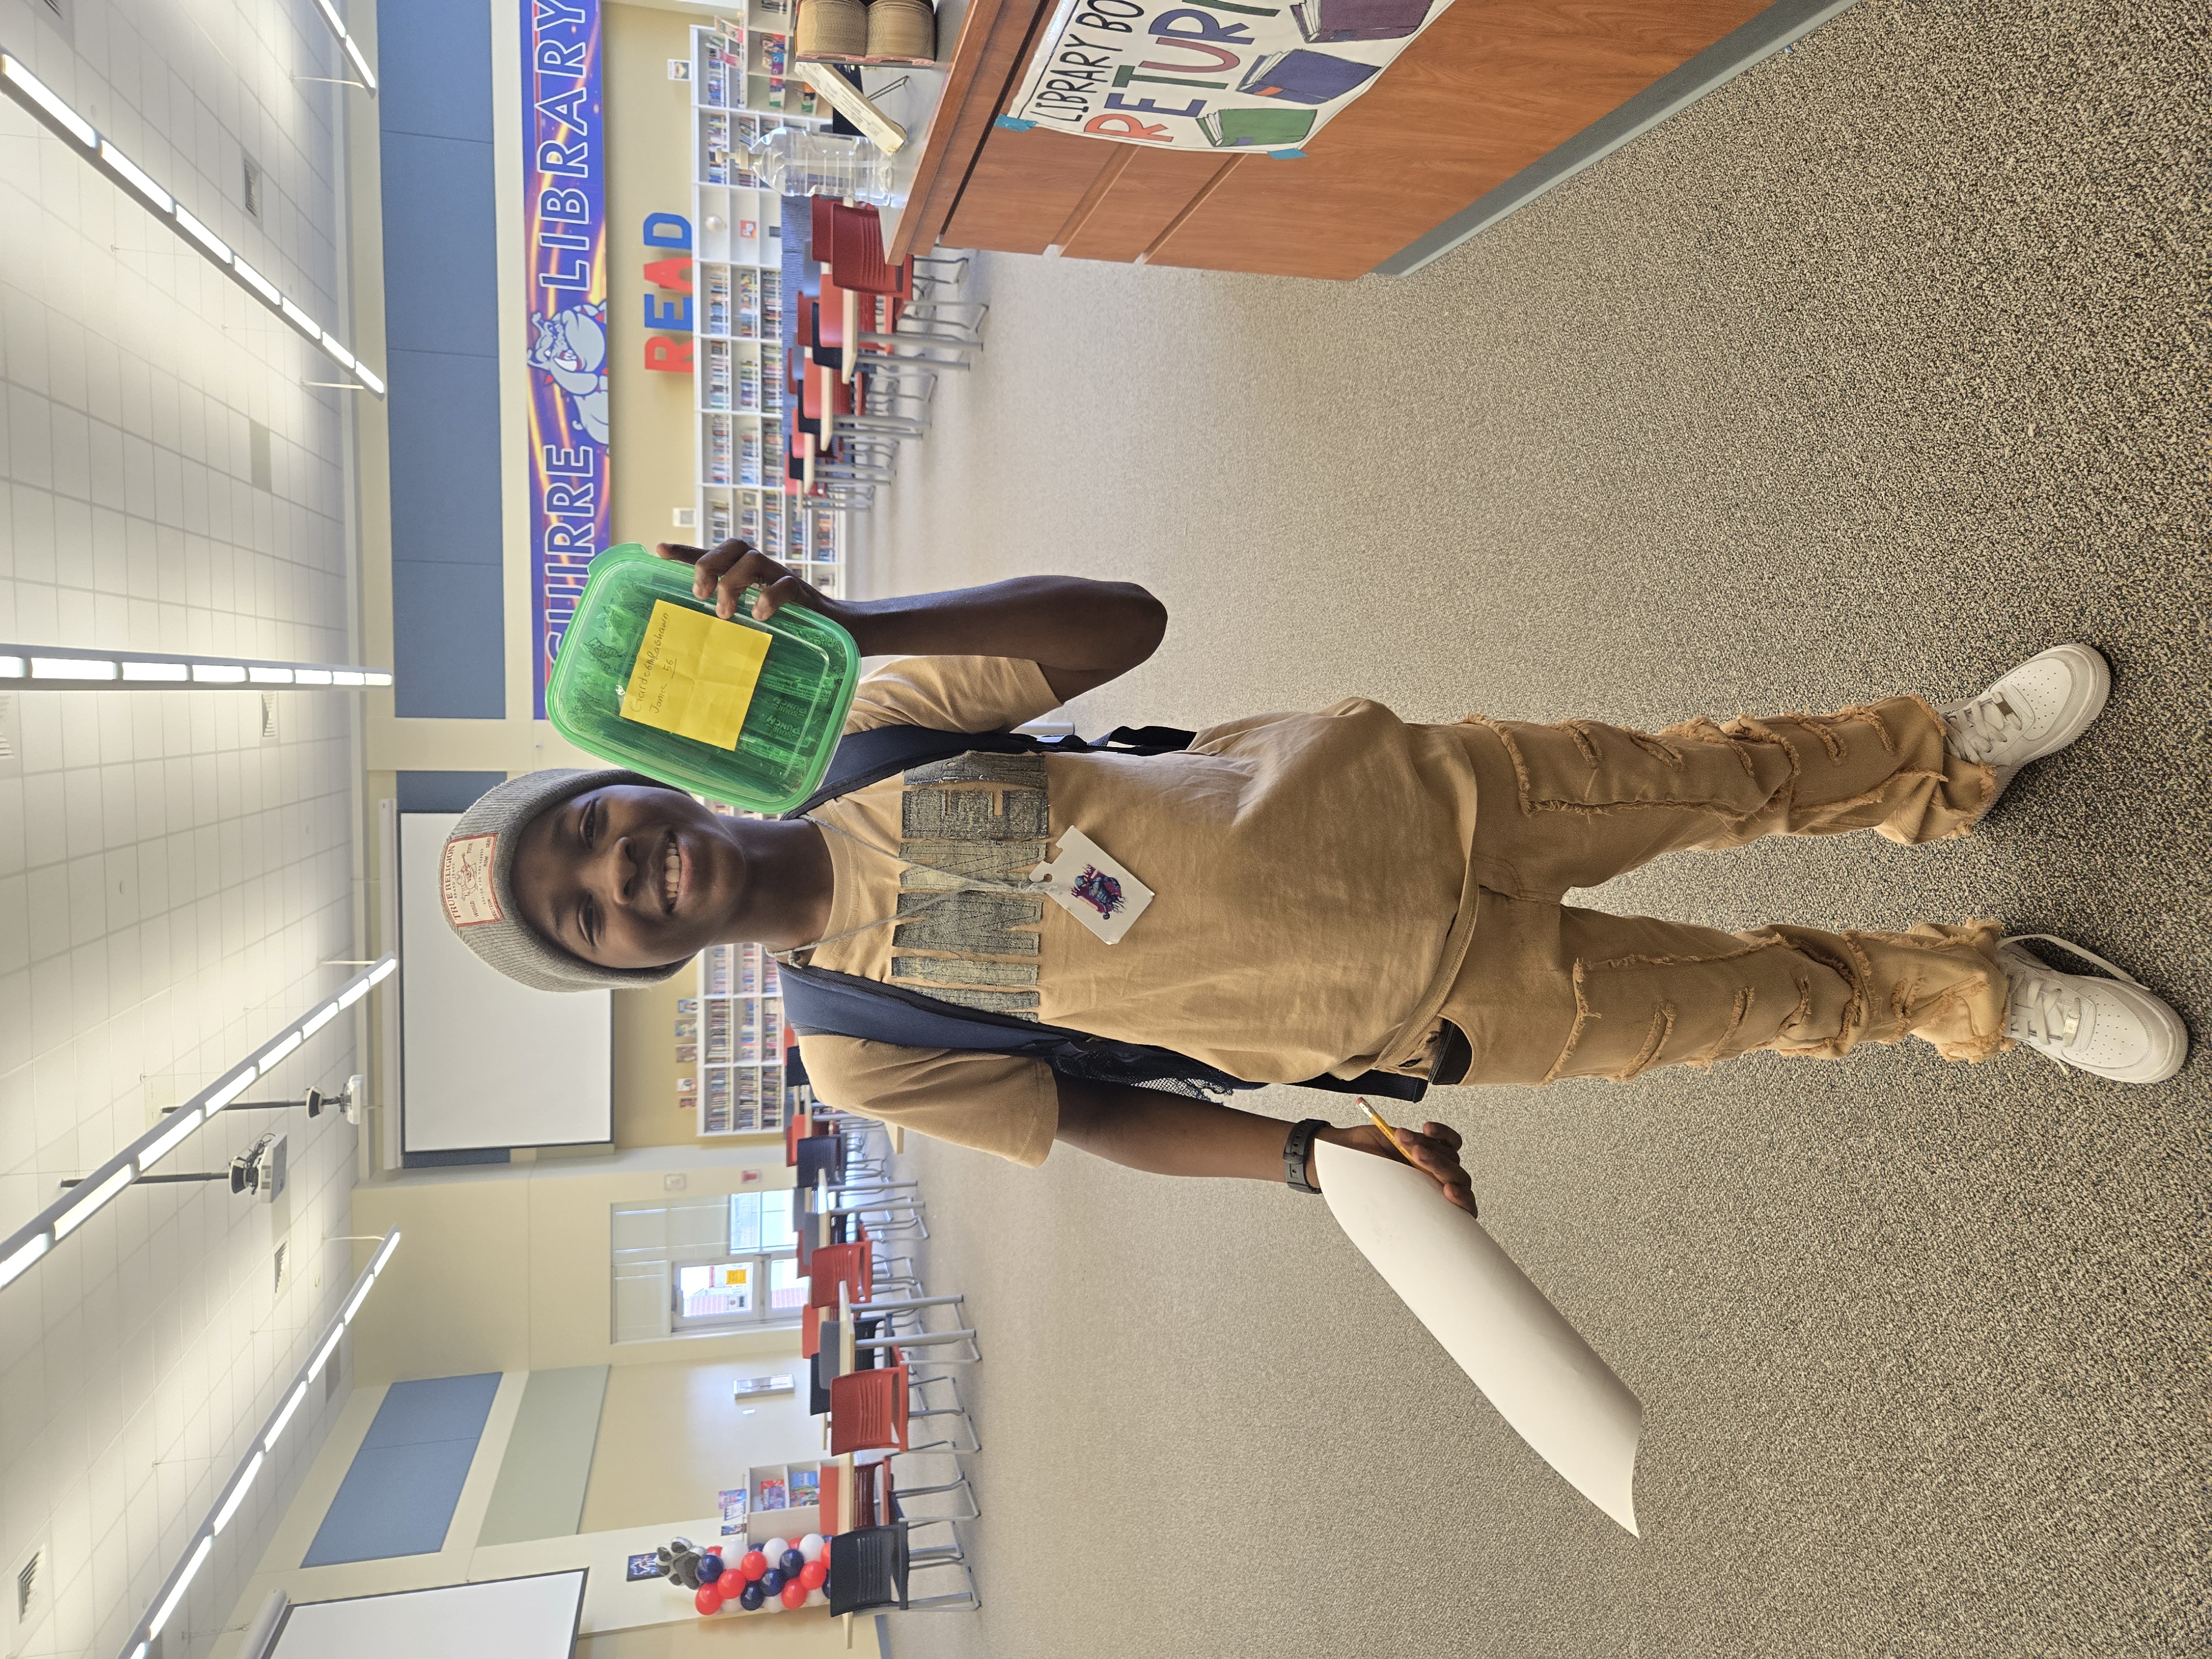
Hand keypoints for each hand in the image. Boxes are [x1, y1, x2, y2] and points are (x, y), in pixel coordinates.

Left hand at [654, 540, 837, 624]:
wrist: (841, 632)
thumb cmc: (793, 631)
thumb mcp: (755, 624)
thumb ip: (735, 623)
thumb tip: (697, 645)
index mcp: (748, 575)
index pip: (715, 554)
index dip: (687, 550)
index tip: (658, 549)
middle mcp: (764, 570)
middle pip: (734, 545)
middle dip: (710, 564)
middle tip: (700, 594)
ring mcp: (783, 577)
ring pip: (753, 558)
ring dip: (733, 582)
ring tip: (726, 612)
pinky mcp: (804, 593)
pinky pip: (784, 584)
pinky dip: (768, 597)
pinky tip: (759, 615)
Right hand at [1321, 1119, 1476, 1216]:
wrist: (1346, 1154)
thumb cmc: (1360, 1180)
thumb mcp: (1379, 1196)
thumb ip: (1400, 1202)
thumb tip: (1411, 1213)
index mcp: (1431, 1206)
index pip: (1463, 1210)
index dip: (1462, 1201)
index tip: (1447, 1192)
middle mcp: (1437, 1187)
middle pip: (1457, 1178)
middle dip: (1436, 1165)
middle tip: (1413, 1154)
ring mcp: (1436, 1166)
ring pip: (1450, 1156)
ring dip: (1427, 1145)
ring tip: (1401, 1138)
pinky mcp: (1433, 1145)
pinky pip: (1450, 1140)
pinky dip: (1441, 1133)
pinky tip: (1427, 1128)